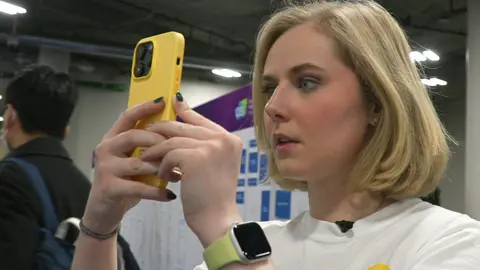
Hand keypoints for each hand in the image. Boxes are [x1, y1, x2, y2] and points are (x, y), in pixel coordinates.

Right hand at [82, 98, 177, 234]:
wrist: (103, 212)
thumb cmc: (124, 182)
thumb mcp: (133, 160)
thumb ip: (147, 147)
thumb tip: (176, 132)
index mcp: (113, 138)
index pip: (128, 116)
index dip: (144, 107)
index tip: (163, 101)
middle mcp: (106, 149)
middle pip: (134, 136)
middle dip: (158, 141)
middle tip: (178, 148)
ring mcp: (105, 168)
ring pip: (139, 162)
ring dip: (161, 168)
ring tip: (177, 174)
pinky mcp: (109, 188)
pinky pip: (138, 187)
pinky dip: (156, 191)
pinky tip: (169, 195)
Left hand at [141, 93, 242, 246]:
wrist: (217, 219)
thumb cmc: (214, 197)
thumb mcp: (213, 165)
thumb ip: (203, 145)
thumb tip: (181, 127)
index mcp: (230, 140)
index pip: (202, 119)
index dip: (185, 111)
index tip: (172, 103)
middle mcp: (223, 139)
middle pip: (185, 125)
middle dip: (163, 129)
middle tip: (147, 133)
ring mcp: (211, 146)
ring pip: (173, 139)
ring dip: (157, 150)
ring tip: (147, 158)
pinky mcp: (195, 157)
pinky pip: (169, 153)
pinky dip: (162, 165)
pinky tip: (162, 175)